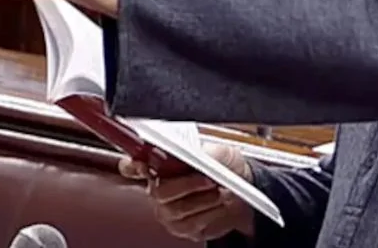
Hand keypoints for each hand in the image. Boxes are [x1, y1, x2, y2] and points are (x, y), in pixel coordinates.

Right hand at [119, 143, 255, 241]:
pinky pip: (192, 225)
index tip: (141, 164)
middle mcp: (161, 189)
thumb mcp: (221, 151)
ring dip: (204, 200)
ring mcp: (170, 211)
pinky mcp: (184, 228)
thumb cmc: (226, 168)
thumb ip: (206, 150)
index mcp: (163, 165)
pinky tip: (220, 204)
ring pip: (177, 210)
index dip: (133, 166)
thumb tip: (197, 153)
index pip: (134, 165)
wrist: (244, 191)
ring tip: (220, 191)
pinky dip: (210, 213)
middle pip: (160, 192)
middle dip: (188, 185)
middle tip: (209, 179)